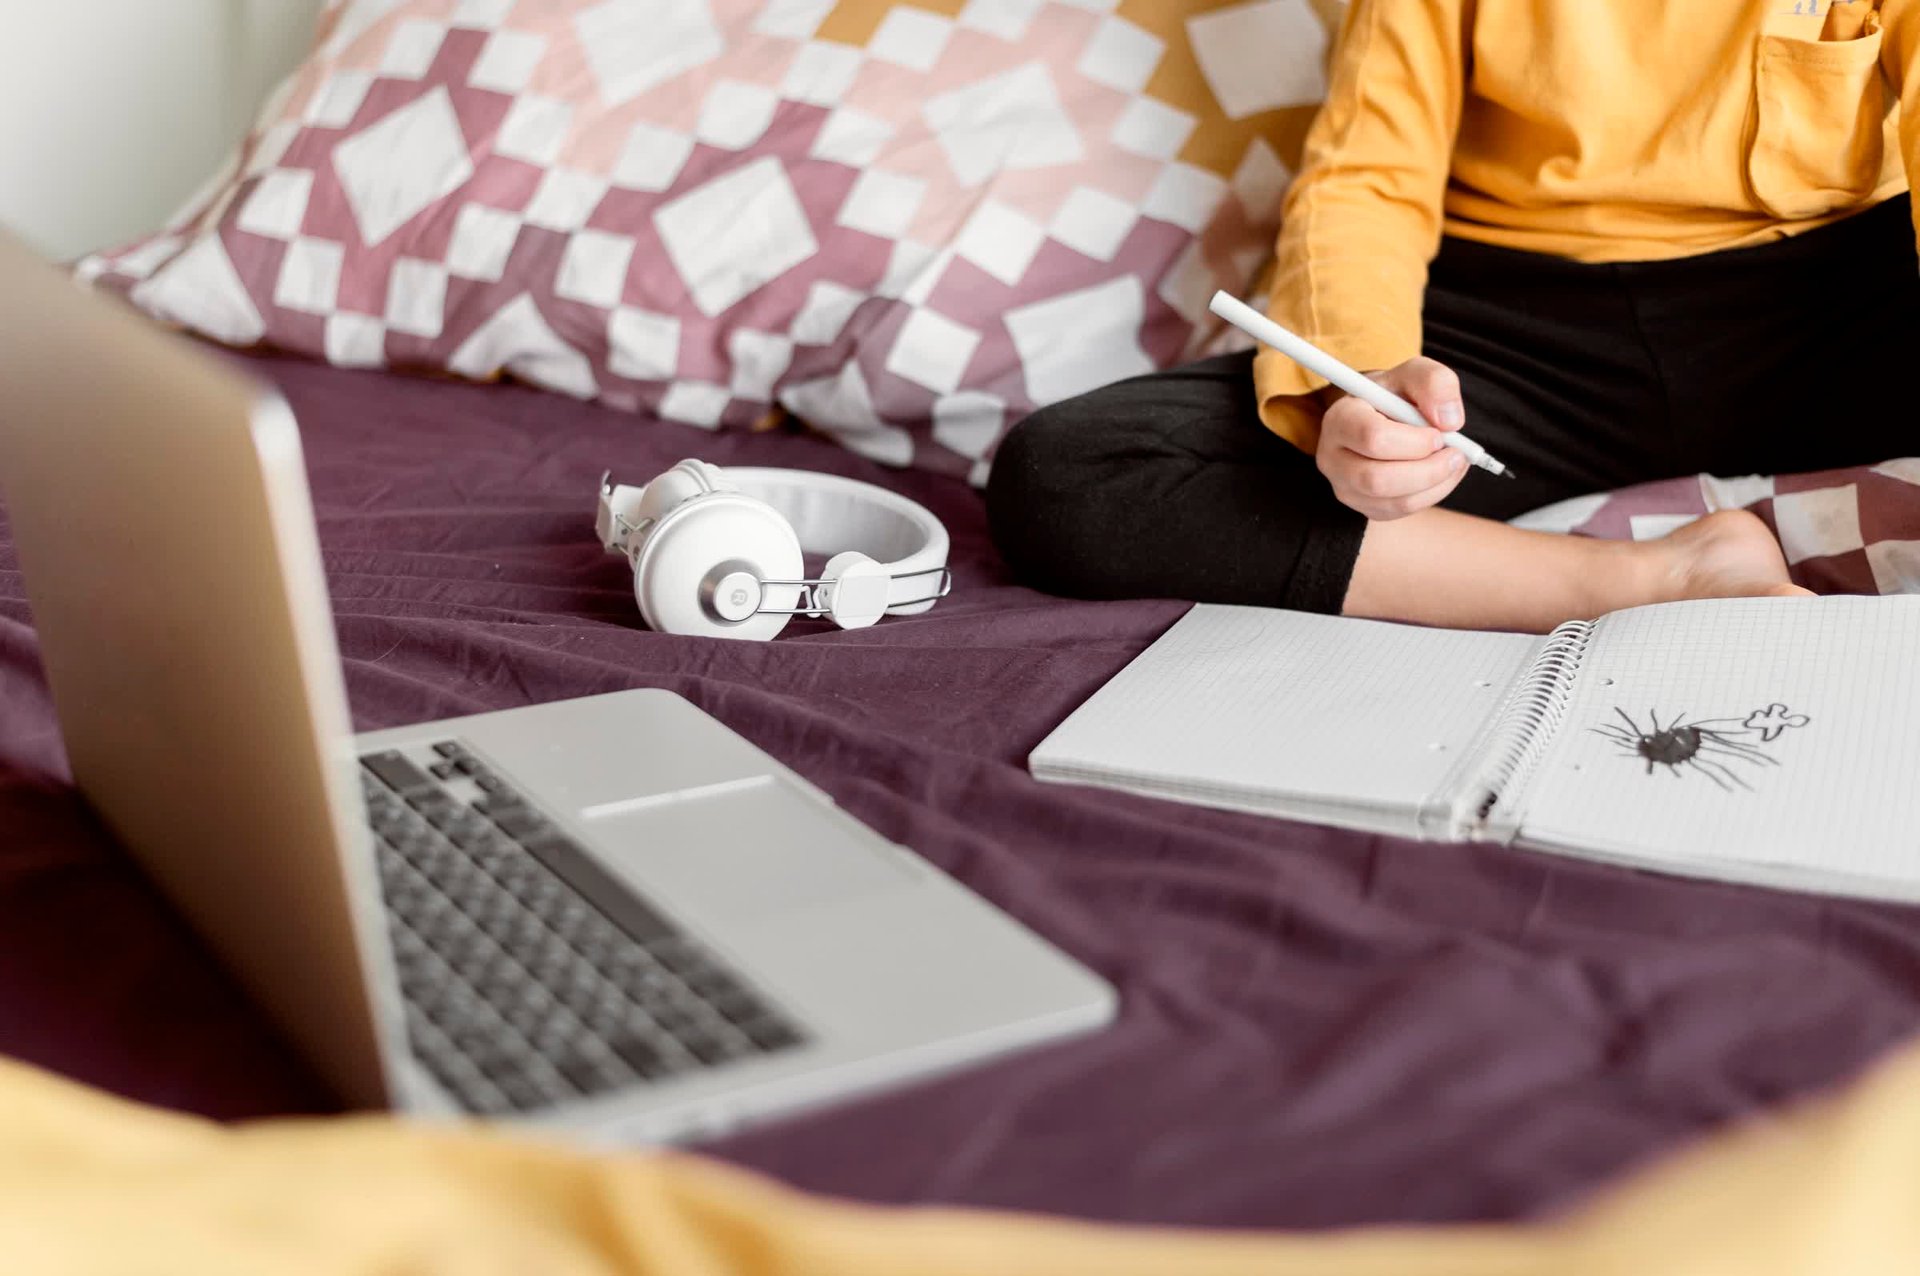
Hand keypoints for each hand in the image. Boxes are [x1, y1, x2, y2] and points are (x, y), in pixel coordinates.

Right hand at [1316, 357, 1469, 519]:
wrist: (1383, 416)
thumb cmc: (1396, 394)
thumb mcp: (1416, 374)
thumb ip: (1435, 383)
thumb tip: (1450, 421)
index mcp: (1340, 419)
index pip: (1373, 438)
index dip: (1414, 441)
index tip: (1439, 433)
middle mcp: (1332, 457)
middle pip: (1377, 479)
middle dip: (1428, 470)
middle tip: (1455, 453)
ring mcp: (1345, 487)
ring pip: (1394, 501)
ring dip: (1436, 483)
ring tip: (1454, 461)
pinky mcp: (1363, 506)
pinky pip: (1401, 511)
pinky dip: (1432, 494)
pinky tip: (1441, 474)